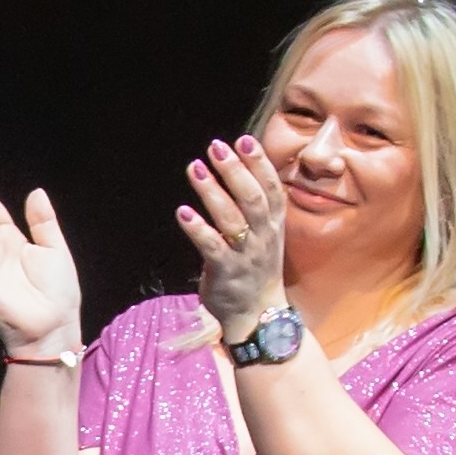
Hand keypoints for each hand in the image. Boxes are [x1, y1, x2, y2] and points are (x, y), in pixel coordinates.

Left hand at [175, 134, 288, 340]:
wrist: (257, 315)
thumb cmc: (255, 267)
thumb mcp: (266, 233)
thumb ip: (256, 204)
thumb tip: (241, 166)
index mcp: (273, 224)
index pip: (270, 188)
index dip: (259, 163)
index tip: (244, 140)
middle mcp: (263, 236)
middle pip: (252, 198)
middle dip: (234, 170)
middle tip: (216, 146)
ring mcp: (245, 254)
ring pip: (231, 219)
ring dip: (212, 191)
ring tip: (195, 167)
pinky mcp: (225, 272)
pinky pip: (212, 247)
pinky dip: (198, 229)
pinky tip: (183, 212)